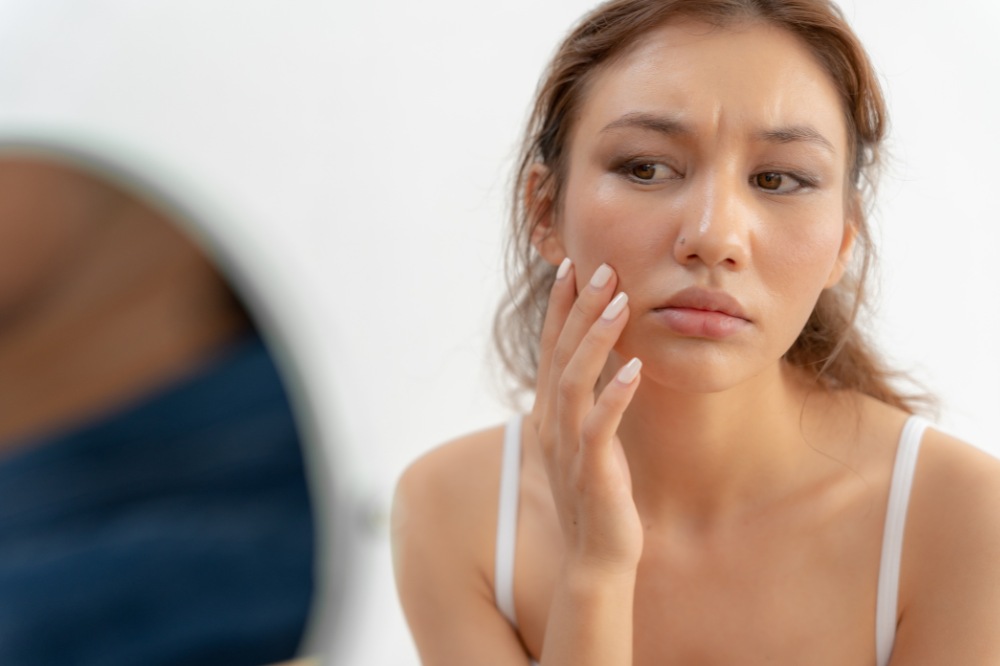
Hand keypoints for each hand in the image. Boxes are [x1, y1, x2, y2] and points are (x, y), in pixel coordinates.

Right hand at [530, 259, 643, 575]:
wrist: (596, 557)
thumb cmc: (596, 495)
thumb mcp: (585, 440)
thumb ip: (585, 402)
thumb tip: (598, 362)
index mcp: (549, 414)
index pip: (551, 349)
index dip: (559, 308)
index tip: (572, 267)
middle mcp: (551, 424)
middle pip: (559, 354)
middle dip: (578, 308)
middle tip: (601, 267)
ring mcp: (568, 447)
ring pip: (573, 380)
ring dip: (595, 338)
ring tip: (620, 302)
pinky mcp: (592, 471)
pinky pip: (599, 426)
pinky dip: (614, 394)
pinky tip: (634, 368)